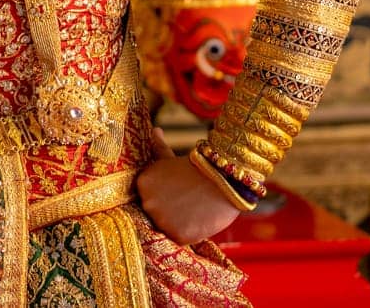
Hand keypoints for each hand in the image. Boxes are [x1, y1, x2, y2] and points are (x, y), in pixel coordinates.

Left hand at [135, 129, 241, 244]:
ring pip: (166, 228)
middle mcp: (147, 202)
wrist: (226, 179)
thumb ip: (158, 148)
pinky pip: (179, 239)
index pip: (147, 198)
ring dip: (177, 223)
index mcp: (143, 183)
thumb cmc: (199, 168)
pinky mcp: (177, 235)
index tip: (176, 192)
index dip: (163, 196)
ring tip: (193, 210)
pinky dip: (189, 233)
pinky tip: (199, 220)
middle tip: (186, 202)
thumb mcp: (173, 157)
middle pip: (154, 214)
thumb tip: (154, 130)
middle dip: (168, 210)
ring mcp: (161, 220)